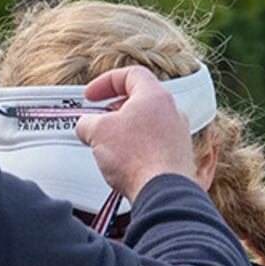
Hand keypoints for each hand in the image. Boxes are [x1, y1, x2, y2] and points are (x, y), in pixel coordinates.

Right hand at [75, 65, 196, 203]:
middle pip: (139, 99)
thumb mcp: (97, 132)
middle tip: (99, 120)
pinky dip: (138, 147)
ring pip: (148, 123)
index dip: (106, 82)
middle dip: (114, 109)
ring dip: (126, 130)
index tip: (92, 95)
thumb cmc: (138, 159)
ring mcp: (178, 134)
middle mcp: (171, 112)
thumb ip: (87, 122)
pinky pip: (155, 144)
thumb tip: (86, 126)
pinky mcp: (179, 156)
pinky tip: (126, 161)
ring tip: (110, 145)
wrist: (163, 191)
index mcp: (154, 96)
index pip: (130, 74)